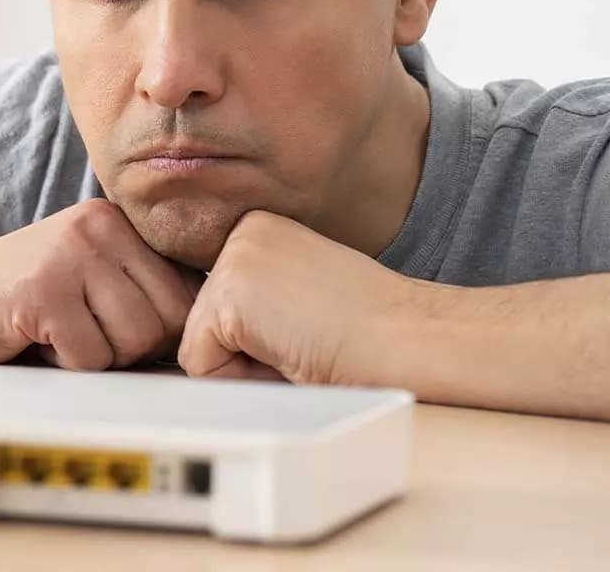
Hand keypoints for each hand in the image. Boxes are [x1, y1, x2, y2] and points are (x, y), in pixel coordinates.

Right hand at [0, 199, 195, 369]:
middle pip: (165, 321)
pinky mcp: (41, 290)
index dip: (157, 331)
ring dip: (94, 357)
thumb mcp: (88, 279)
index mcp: (117, 222)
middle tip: (79, 333)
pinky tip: (33, 338)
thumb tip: (211, 331)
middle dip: (128, 348)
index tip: (113, 329)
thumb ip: (141, 291)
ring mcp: (69, 254)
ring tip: (56, 331)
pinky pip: (89, 358)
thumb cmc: (18, 301)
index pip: (185, 292)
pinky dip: (62, 364)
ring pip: (132, 342)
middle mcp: (99, 227)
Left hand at [178, 211, 427, 385]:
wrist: (411, 340)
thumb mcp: (296, 302)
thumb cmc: (370, 336)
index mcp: (260, 231)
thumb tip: (203, 338)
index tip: (306, 329)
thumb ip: (253, 305)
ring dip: (247, 368)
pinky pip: (199, 363)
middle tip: (305, 340)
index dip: (256, 340)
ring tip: (299, 345)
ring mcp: (233, 256)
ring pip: (198, 345)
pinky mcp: (229, 291)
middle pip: (200, 324)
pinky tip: (289, 351)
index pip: (215, 305)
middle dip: (247, 354)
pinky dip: (241, 379)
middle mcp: (242, 232)